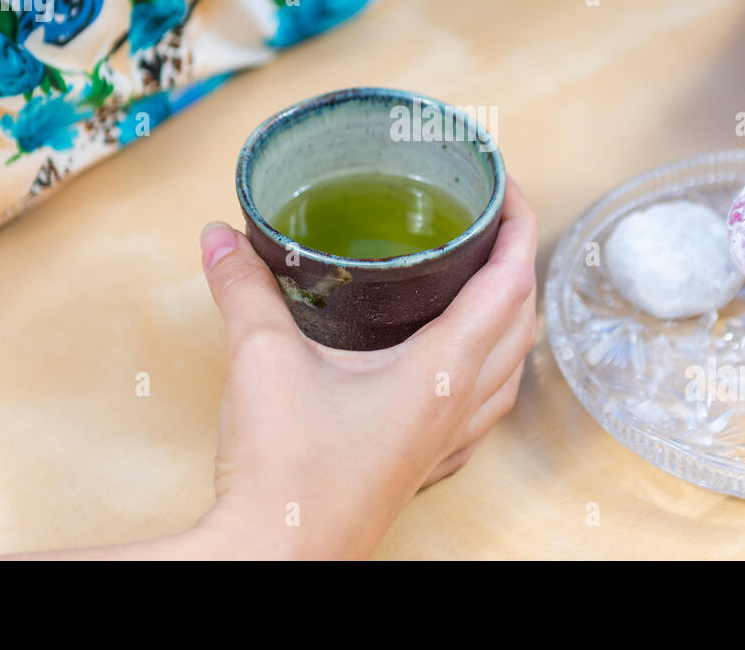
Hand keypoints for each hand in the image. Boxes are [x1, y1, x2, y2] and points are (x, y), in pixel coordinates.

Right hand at [192, 180, 537, 558]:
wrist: (274, 557)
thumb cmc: (284, 470)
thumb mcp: (261, 359)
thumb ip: (245, 288)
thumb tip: (222, 238)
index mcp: (442, 370)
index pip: (511, 281)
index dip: (519, 225)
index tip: (506, 187)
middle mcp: (459, 406)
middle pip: (522, 320)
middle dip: (519, 261)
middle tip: (491, 223)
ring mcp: (447, 442)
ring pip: (511, 368)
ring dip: (512, 317)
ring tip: (483, 282)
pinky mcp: (425, 466)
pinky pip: (484, 410)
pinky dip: (491, 371)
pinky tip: (461, 366)